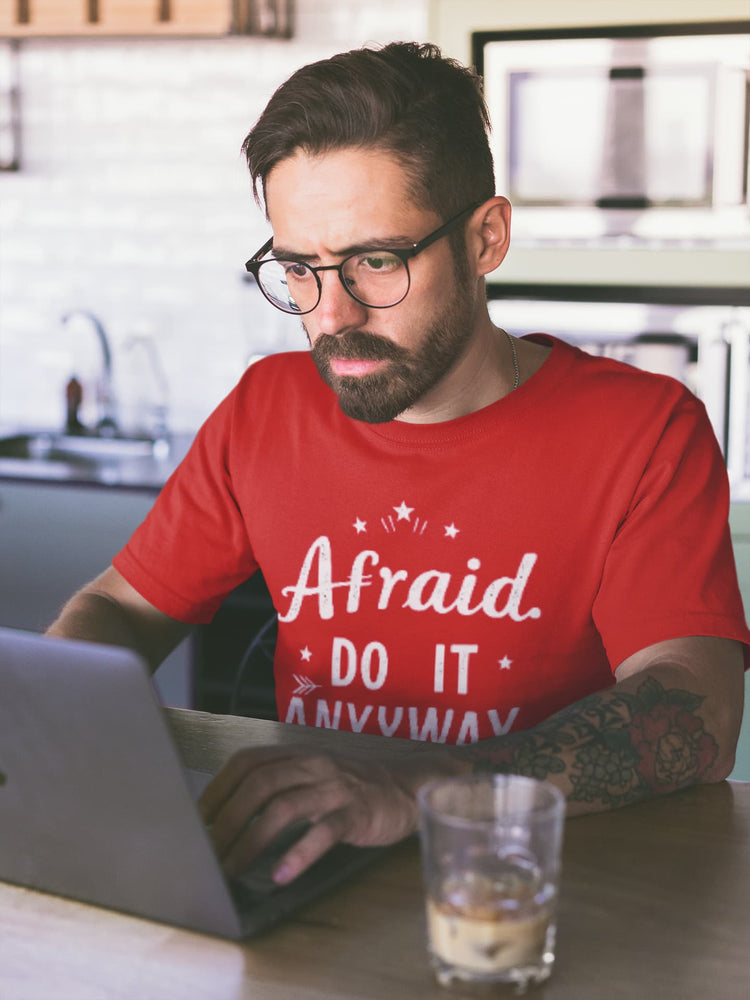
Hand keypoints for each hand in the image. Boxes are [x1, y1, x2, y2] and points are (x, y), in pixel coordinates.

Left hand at [198, 746, 438, 883]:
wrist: (405, 788)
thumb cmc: (350, 788)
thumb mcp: (311, 777)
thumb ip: (277, 787)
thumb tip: (227, 817)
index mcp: (297, 755)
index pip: (247, 762)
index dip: (218, 788)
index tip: (197, 818)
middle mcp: (313, 765)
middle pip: (260, 784)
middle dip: (228, 819)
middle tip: (208, 850)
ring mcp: (335, 788)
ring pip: (285, 807)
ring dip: (252, 840)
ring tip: (233, 868)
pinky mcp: (356, 814)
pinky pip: (324, 832)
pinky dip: (299, 853)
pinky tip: (282, 874)